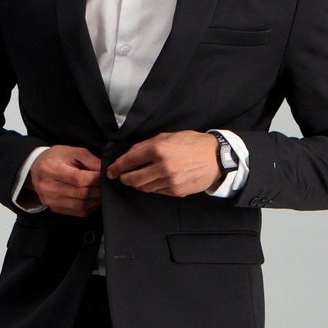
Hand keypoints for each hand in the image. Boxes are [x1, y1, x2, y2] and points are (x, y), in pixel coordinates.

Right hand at [30, 144, 102, 215]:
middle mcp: (48, 188)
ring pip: (81, 205)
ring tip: (101, 190)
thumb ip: (90, 160)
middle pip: (81, 193)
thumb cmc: (56, 158)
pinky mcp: (55, 209)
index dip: (95, 179)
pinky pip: (78, 212)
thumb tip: (105, 172)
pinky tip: (93, 198)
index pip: (78, 179)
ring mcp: (50, 201)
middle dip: (98, 189)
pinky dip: (90, 206)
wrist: (36, 168)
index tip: (105, 175)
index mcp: (50, 169)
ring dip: (96, 199)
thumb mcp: (73, 152)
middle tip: (106, 184)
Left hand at [106, 131, 222, 196]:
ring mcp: (170, 181)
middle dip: (125, 179)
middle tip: (122, 177)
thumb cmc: (192, 143)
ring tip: (138, 178)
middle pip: (133, 179)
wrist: (216, 157)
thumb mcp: (168, 136)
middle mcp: (163, 167)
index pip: (130, 161)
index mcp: (158, 149)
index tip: (111, 171)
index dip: (117, 167)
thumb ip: (147, 145)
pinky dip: (153, 187)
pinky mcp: (176, 191)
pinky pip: (157, 191)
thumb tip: (128, 155)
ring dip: (138, 184)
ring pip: (144, 187)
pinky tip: (155, 180)